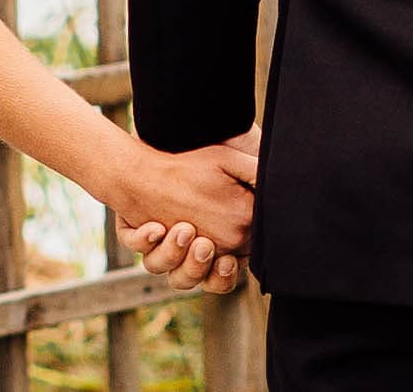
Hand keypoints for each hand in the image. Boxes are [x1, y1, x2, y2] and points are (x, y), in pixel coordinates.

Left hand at [113, 128, 259, 293]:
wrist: (163, 134)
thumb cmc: (202, 156)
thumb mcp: (232, 166)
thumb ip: (255, 183)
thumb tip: (275, 202)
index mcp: (214, 239)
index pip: (223, 273)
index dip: (225, 273)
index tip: (227, 260)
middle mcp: (187, 247)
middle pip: (195, 278)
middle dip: (198, 266)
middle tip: (203, 245)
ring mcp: (162, 240)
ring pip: (165, 269)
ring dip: (172, 254)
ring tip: (182, 229)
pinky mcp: (138, 229)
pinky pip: (137, 245)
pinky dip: (145, 239)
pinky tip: (155, 227)